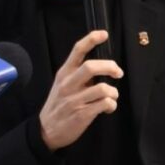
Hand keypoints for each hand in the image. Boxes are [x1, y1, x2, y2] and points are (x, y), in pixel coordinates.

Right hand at [39, 30, 123, 150]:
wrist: (46, 130)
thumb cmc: (59, 104)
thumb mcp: (62, 84)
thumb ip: (78, 74)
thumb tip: (103, 66)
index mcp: (64, 73)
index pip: (77, 51)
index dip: (91, 39)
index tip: (104, 34)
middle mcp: (68, 84)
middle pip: (91, 67)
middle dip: (110, 67)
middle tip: (118, 72)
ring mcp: (75, 100)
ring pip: (103, 88)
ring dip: (113, 92)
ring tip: (111, 96)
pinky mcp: (82, 114)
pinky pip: (105, 104)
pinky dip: (111, 105)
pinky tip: (107, 108)